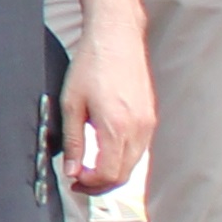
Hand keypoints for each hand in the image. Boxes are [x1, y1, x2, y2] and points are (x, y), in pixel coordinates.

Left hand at [63, 42, 156, 199]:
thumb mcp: (71, 104)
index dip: (89, 184)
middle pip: (123, 175)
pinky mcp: (150, 117)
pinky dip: (122, 158)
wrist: (116, 37)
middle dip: (100, 184)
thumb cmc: (92, 64)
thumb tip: (71, 170)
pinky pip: (139, 149)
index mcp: (117, 127)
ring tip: (89, 169)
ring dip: (112, 172)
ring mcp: (148, 123)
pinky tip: (105, 152)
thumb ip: (73, 142)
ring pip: (133, 164)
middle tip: (79, 180)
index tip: (73, 179)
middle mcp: (138, 128)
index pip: (109, 174)